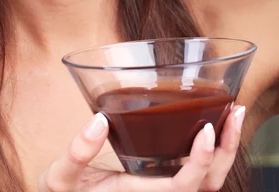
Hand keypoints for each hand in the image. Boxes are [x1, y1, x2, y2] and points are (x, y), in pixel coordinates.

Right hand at [38, 105, 245, 191]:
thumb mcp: (60, 176)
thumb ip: (77, 151)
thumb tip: (99, 120)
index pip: (181, 188)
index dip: (200, 162)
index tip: (207, 130)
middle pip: (206, 187)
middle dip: (226, 152)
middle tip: (234, 111)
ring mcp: (158, 191)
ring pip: (206, 183)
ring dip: (224, 152)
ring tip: (231, 113)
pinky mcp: (156, 182)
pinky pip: (194, 174)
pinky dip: (210, 153)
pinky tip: (211, 124)